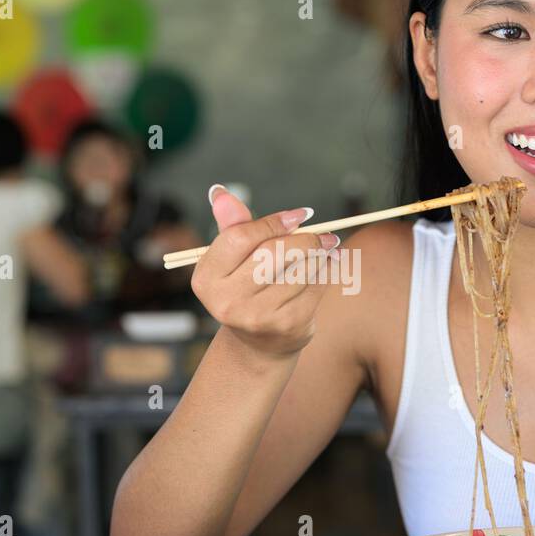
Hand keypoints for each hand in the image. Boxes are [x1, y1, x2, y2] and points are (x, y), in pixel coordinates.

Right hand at [190, 185, 339, 360]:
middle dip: (304, 240)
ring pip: (298, 269)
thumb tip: (219, 192)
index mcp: (206, 278)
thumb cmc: (246, 288)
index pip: (240, 237)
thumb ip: (231, 226)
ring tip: (327, 249)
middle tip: (326, 235)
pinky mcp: (286, 326)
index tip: (300, 215)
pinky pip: (314, 287)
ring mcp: (256, 317)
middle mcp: (226, 301)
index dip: (272, 222)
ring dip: (319, 256)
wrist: (260, 343)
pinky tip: (328, 268)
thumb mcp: (233, 260)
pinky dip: (325, 273)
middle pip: (272, 253)